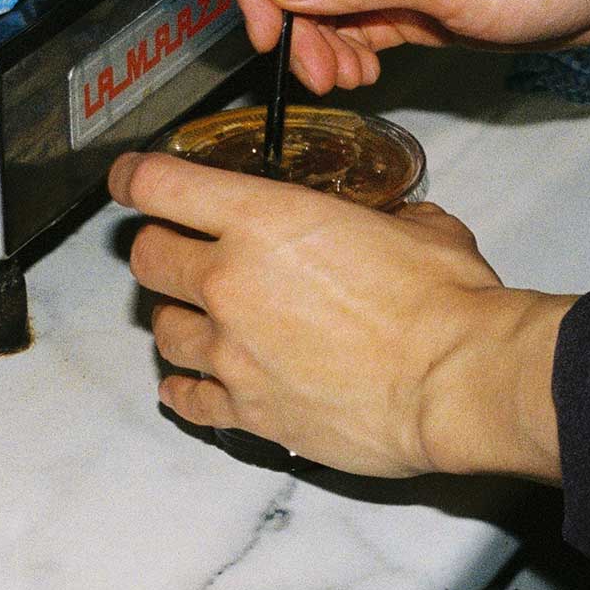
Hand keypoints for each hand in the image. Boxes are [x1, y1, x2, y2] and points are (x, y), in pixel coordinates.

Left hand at [111, 151, 570, 479]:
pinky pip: (186, 397)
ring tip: (204, 318)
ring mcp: (231, 352)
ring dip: (178, 317)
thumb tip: (386, 224)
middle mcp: (230, 283)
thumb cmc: (445, 303)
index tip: (132, 180)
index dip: (135, 178)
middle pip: (148, 258)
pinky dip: (187, 386)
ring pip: (161, 328)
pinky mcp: (246, 411)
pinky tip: (196, 381)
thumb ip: (376, 218)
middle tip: (185, 251)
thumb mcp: (415, 226)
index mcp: (263, 221)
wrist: (456, 383)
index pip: (158, 186)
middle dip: (162, 249)